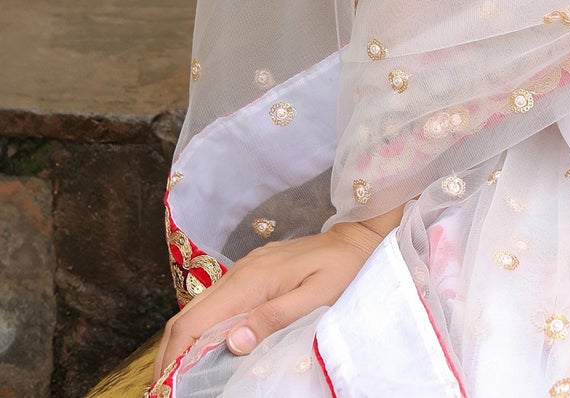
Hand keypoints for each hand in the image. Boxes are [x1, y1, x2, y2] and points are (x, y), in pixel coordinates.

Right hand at [148, 219, 392, 388]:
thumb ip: (275, 319)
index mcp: (251, 281)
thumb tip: (232, 343)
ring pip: (198, 310)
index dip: (173, 356)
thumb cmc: (343, 269)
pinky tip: (202, 352)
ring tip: (174, 379)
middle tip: (161, 391)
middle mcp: (240, 273)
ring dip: (181, 344)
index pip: (195, 322)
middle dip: (168, 355)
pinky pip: (215, 305)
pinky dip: (198, 331)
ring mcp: (244, 271)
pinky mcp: (252, 274)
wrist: (359, 237)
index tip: (163, 388)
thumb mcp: (317, 298)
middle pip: (187, 316)